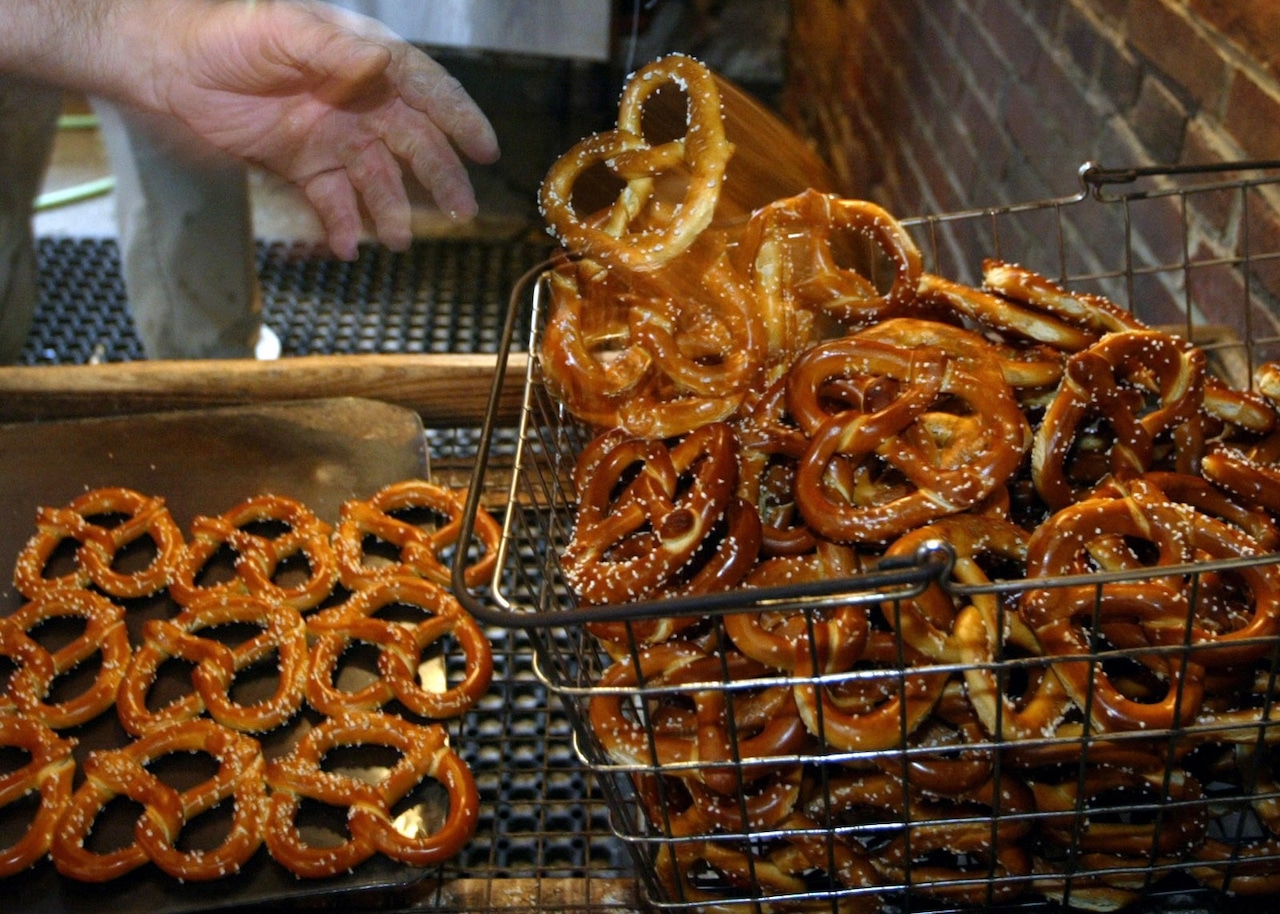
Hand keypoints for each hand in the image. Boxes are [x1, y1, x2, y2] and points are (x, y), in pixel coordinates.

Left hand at [146, 1, 499, 258]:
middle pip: (412, 142)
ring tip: (400, 241)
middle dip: (440, 176)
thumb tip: (384, 64)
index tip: (485, 149)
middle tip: (461, 209)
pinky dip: (346, 224)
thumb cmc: (223, 33)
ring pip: (378, 179)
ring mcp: (331, 135)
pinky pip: (335, 200)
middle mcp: (356, 100)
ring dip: (393, 211)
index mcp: (360, 61)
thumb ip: (336, 51)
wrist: (166, 64)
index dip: (458, 118)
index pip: (424, 90)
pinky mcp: (302, 163)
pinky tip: (349, 245)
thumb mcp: (283, 31)